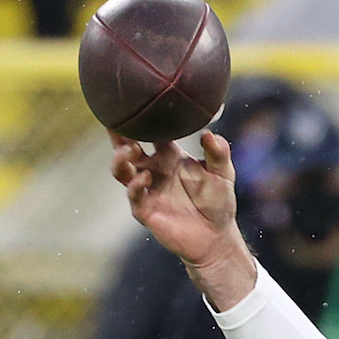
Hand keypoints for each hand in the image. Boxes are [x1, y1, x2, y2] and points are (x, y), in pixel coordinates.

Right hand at [109, 130, 255, 309]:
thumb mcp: (222, 174)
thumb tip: (209, 133)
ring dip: (120, 159)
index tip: (133, 101)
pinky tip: (145, 178)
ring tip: (129, 150)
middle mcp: (153, 170)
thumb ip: (218, 153)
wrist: (216, 237)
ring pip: (122, 170)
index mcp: (169, 156)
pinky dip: (136, 185)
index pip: (149, 132)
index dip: (140, 119)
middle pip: (126, 148)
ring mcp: (147, 190)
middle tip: (116, 122)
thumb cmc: (218, 202)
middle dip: (117, 135)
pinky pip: (134, 195)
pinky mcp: (145, 210)